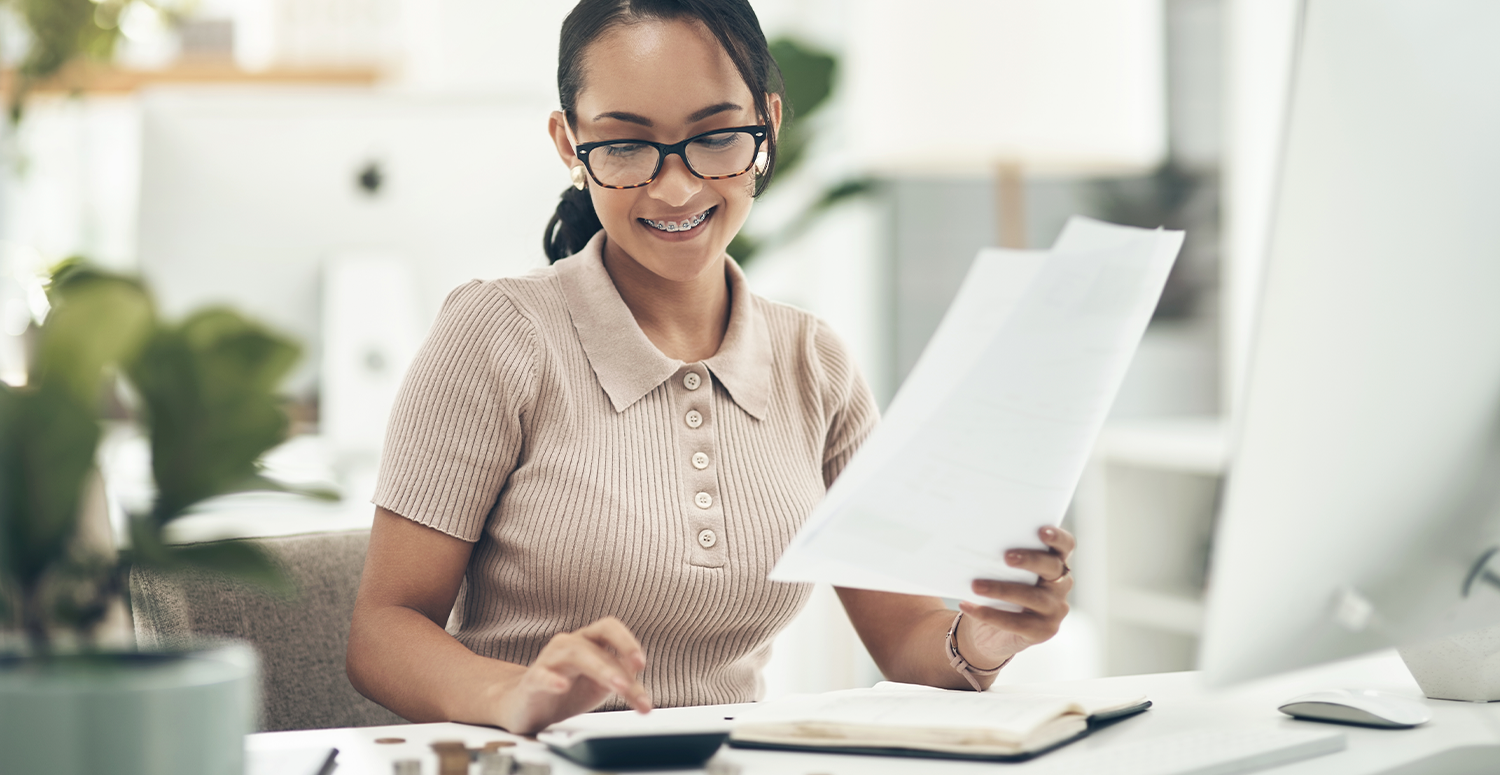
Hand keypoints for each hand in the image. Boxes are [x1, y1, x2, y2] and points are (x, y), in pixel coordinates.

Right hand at [494, 616, 650, 734]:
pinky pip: (541, 675)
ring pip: (573, 654)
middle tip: (628, 686)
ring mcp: (549, 660)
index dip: (626, 641)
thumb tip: (645, 692)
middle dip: (614, 663)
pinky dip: (552, 679)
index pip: (610, 629)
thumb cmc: (571, 689)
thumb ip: (625, 683)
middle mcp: (570, 645)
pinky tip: (563, 687)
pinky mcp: (532, 681)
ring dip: (598, 669)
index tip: (641, 664)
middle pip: (594, 643)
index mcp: (589, 642)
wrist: (530, 706)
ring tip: (616, 687)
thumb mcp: (603, 686)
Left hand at [956, 525, 1074, 668]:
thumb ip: (999, 558)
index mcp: (1054, 563)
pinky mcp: (1043, 631)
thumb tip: (976, 541)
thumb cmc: (997, 590)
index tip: (1041, 531)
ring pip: (1032, 597)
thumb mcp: (999, 572)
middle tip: (1006, 557)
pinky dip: (989, 614)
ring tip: (976, 585)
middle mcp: (1061, 585)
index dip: (1057, 537)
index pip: (1065, 545)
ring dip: (1002, 589)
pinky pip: (1016, 622)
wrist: (989, 631)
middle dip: (1030, 560)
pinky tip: (968, 605)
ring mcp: (1055, 609)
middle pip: (1052, 567)